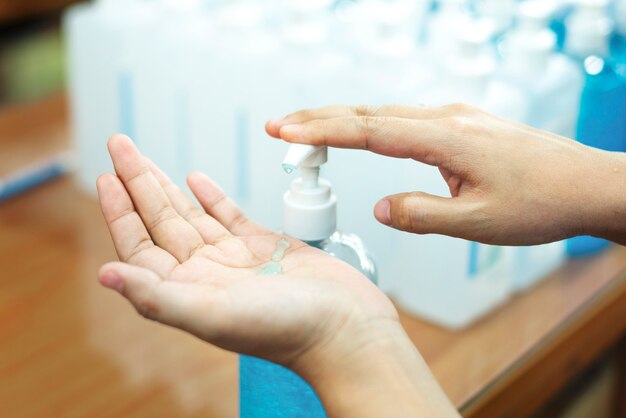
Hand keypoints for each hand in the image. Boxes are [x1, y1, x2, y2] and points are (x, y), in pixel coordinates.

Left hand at [97, 135, 396, 366]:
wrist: (343, 327)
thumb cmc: (284, 329)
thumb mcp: (212, 314)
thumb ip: (157, 296)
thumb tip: (104, 275)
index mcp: (187, 288)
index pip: (140, 244)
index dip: (120, 210)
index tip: (105, 175)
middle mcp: (206, 271)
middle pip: (161, 220)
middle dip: (139, 182)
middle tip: (120, 145)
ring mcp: (235, 257)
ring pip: (191, 213)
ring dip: (167, 184)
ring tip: (145, 157)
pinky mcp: (265, 245)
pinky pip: (228, 215)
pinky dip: (212, 196)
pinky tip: (197, 179)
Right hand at [267, 104, 625, 245]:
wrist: (588, 183)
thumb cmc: (540, 203)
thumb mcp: (478, 222)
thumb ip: (424, 214)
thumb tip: (382, 209)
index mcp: (445, 138)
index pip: (369, 131)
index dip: (322, 130)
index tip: (285, 131)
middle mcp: (445, 118)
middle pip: (369, 113)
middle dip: (320, 119)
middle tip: (279, 126)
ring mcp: (454, 117)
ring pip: (385, 114)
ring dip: (343, 121)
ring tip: (307, 131)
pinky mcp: (461, 124)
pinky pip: (404, 120)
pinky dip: (372, 126)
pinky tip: (361, 134)